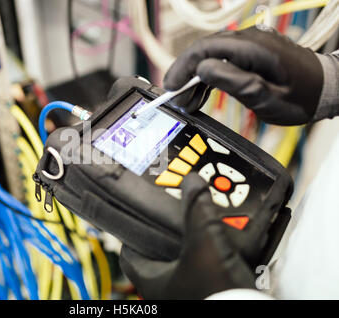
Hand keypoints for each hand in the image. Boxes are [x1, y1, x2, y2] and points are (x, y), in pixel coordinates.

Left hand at [119, 173, 254, 298]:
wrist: (247, 316)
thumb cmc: (218, 296)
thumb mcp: (206, 244)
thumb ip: (198, 210)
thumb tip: (192, 182)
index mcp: (152, 281)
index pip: (129, 254)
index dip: (133, 234)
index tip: (142, 216)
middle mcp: (165, 292)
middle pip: (157, 257)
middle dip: (168, 236)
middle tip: (178, 216)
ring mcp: (184, 296)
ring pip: (181, 266)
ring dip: (191, 248)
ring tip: (204, 227)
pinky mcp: (205, 297)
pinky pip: (200, 275)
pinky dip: (208, 260)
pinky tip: (223, 249)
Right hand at [164, 27, 323, 125]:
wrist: (325, 90)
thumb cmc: (300, 97)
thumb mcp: (266, 97)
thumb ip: (234, 82)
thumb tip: (203, 69)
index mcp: (253, 49)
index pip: (205, 50)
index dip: (183, 68)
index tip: (171, 87)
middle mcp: (249, 40)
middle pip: (204, 50)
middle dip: (184, 73)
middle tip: (174, 97)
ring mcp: (249, 45)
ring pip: (210, 55)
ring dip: (194, 77)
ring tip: (186, 100)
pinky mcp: (250, 53)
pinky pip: (221, 60)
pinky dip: (207, 76)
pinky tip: (200, 92)